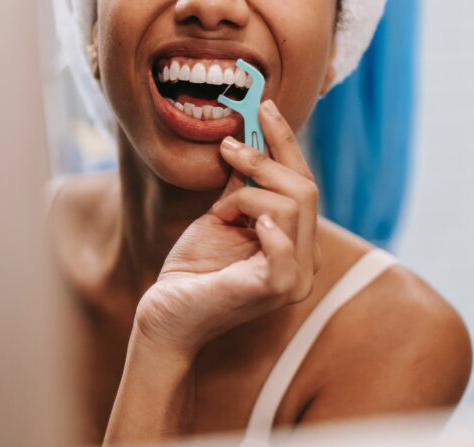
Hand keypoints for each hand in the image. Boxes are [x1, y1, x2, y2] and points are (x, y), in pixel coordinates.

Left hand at [134, 100, 321, 358]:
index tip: (264, 106)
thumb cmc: (194, 268)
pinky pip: (285, 247)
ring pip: (294, 207)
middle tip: (228, 149)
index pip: (304, 183)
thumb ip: (243, 185)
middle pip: (306, 189)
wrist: (167, 313)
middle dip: (265, 159)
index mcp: (298, 241)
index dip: (285, 142)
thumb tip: (248, 139)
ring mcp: (295, 278)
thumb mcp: (222, 215)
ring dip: (247, 195)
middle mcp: (306, 260)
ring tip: (218, 211)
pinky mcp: (275, 290)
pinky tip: (242, 221)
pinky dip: (266, 225)